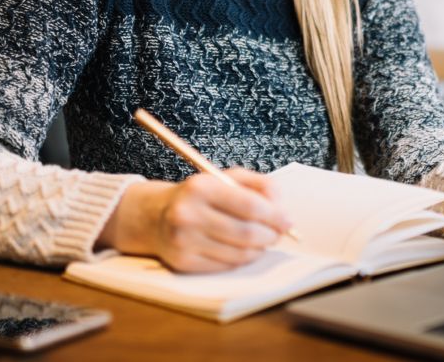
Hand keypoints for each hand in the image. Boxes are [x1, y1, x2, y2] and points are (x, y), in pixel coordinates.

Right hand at [97, 168, 292, 271]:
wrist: (156, 216)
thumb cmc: (201, 195)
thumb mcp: (226, 178)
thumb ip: (260, 185)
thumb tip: (282, 210)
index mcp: (201, 187)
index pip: (250, 205)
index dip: (275, 216)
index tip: (287, 221)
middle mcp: (189, 214)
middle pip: (247, 233)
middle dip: (270, 235)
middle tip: (277, 234)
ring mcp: (184, 240)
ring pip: (239, 253)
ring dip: (258, 249)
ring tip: (261, 240)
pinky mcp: (183, 262)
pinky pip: (226, 265)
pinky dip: (241, 259)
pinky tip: (242, 249)